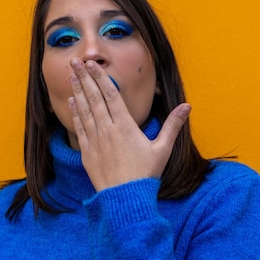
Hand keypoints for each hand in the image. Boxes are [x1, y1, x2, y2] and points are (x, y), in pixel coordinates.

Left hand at [67, 58, 189, 191]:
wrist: (125, 199)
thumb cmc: (146, 174)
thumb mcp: (163, 149)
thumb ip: (173, 125)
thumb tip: (187, 106)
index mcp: (126, 126)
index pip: (110, 95)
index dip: (100, 78)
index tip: (92, 64)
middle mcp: (108, 130)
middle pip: (94, 98)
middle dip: (84, 78)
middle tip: (75, 61)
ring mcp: (95, 141)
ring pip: (85, 110)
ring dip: (78, 91)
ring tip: (71, 75)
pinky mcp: (87, 152)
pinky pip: (79, 128)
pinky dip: (75, 113)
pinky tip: (72, 101)